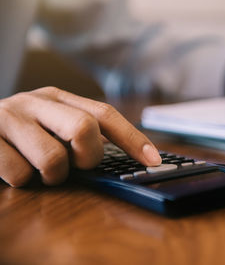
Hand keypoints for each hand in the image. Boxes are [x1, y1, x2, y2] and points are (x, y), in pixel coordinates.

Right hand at [0, 87, 160, 186]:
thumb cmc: (21, 133)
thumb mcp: (51, 124)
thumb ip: (80, 133)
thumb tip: (129, 156)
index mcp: (59, 98)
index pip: (105, 115)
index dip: (133, 138)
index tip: (154, 160)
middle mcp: (36, 101)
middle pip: (84, 128)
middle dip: (88, 157)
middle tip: (76, 164)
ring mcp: (10, 118)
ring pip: (53, 159)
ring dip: (54, 176)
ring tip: (41, 170)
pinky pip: (20, 175)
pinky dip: (25, 182)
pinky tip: (16, 169)